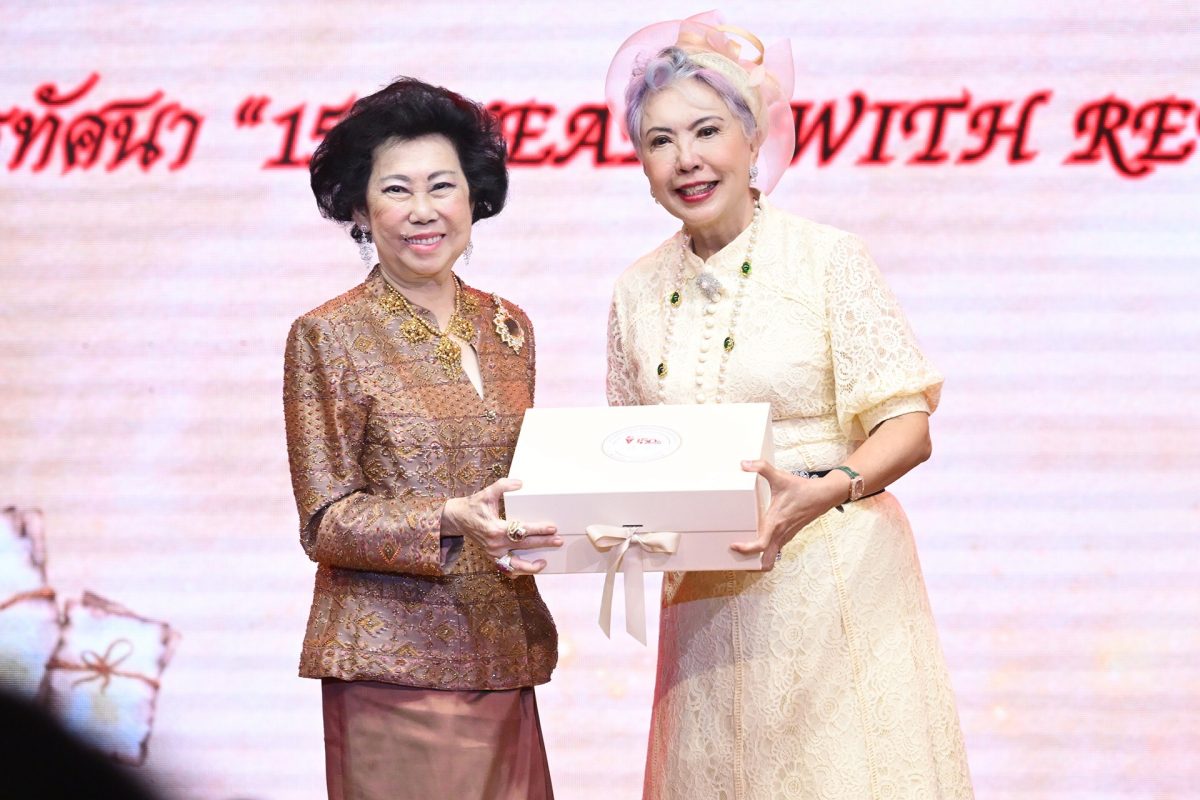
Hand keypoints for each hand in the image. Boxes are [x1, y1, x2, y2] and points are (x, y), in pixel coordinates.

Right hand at [441, 478, 560, 575]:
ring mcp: (493, 553)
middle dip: (543, 544)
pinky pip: (507, 569)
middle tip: (559, 540)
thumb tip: (520, 483)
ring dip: (531, 567)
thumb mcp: (486, 493)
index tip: (552, 528)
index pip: (522, 530)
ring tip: (545, 562)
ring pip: (515, 566)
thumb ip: (502, 486)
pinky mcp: (492, 557)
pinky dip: (519, 571)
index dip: (538, 529)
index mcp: (495, 529)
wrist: (457, 519)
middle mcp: (495, 544)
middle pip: (524, 546)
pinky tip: (530, 567)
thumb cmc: (473, 506)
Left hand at [730, 460, 846, 569]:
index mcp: (776, 523)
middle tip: (736, 557)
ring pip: (771, 558)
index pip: (760, 545)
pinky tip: (756, 541)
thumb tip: (744, 464)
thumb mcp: (781, 477)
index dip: (746, 549)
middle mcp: (780, 534)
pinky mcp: (788, 535)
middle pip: (766, 563)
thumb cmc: (802, 489)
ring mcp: (785, 537)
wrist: (824, 495)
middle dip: (751, 566)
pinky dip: (765, 552)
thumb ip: (762, 468)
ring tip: (742, 552)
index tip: (734, 545)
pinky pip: (775, 550)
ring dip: (758, 560)